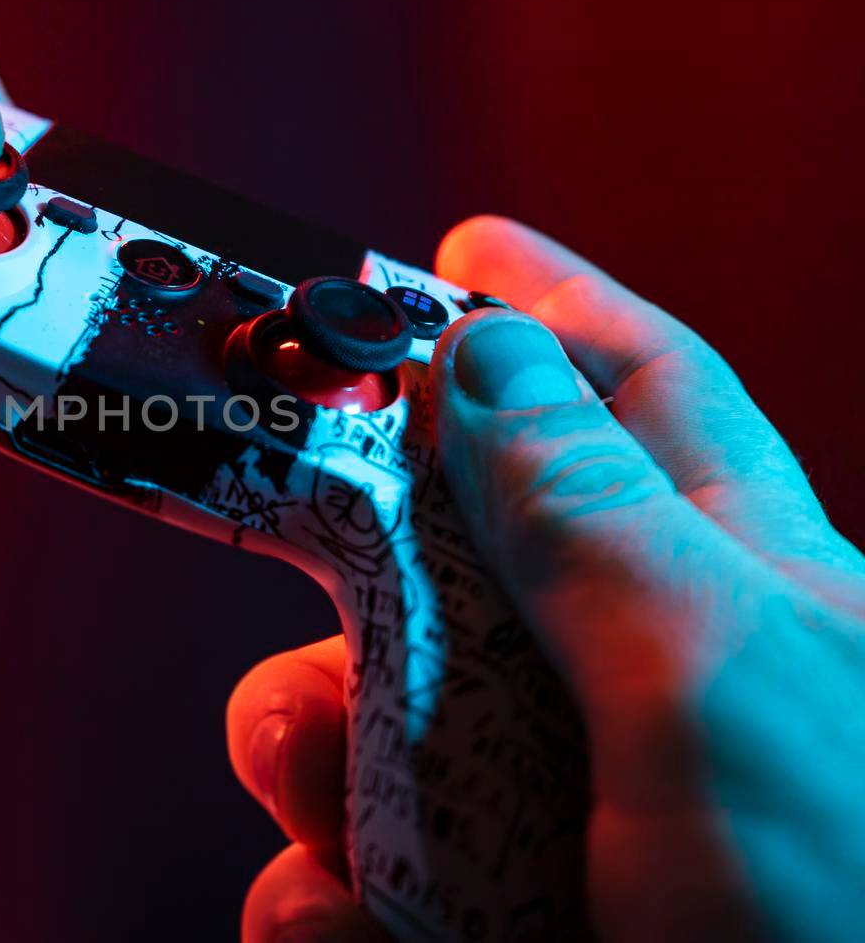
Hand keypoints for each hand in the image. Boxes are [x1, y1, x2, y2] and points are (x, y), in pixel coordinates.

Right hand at [226, 217, 864, 940]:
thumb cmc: (845, 911)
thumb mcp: (721, 683)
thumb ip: (591, 512)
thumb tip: (481, 343)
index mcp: (736, 590)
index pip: (639, 395)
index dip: (549, 307)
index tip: (454, 244)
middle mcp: (633, 688)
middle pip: (452, 554)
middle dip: (359, 571)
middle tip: (310, 576)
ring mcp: (551, 809)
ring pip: (369, 722)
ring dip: (319, 763)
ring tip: (348, 829)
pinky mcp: (483, 912)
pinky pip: (346, 876)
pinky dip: (324, 900)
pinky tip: (360, 924)